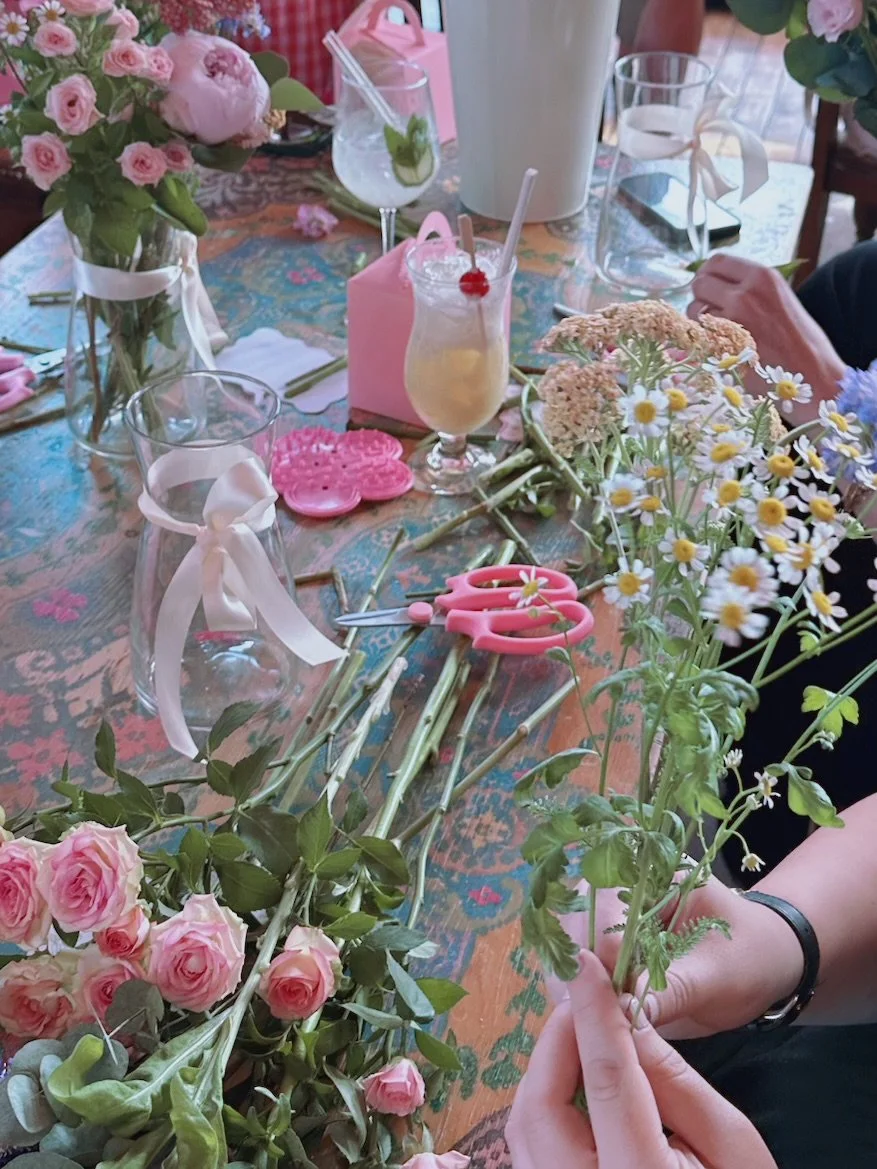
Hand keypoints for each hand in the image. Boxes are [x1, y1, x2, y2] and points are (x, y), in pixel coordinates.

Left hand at [507, 949, 776, 1168]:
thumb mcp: (731, 1143)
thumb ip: (674, 1080)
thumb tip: (626, 1015)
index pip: (607, 1083)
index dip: (593, 1015)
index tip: (585, 964)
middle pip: (543, 1106)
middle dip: (558, 1038)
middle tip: (586, 995)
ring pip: (525, 1126)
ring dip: (547, 1067)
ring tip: (584, 1030)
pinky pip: (530, 1148)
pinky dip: (545, 1101)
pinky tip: (576, 1076)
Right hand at [544, 879, 803, 1039]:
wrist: (767, 965)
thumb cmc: (751, 957)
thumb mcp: (718, 974)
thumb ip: (672, 989)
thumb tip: (627, 1013)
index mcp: (652, 874)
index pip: (603, 910)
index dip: (598, 956)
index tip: (600, 1001)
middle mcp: (622, 889)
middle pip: (571, 919)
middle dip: (572, 967)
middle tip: (579, 1014)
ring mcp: (611, 918)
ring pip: (565, 941)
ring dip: (567, 981)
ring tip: (581, 1020)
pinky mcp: (608, 950)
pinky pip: (577, 966)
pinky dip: (576, 992)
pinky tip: (584, 1019)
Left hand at [687, 255, 844, 423]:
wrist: (811, 373)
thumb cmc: (800, 338)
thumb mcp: (780, 297)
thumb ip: (749, 288)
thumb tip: (717, 284)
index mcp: (762, 277)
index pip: (717, 261)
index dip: (707, 272)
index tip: (708, 282)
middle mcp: (744, 294)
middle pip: (700, 283)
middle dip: (701, 295)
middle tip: (710, 309)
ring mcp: (730, 320)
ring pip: (693, 310)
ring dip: (699, 319)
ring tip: (719, 330)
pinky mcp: (721, 346)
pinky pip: (697, 336)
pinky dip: (700, 340)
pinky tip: (718, 346)